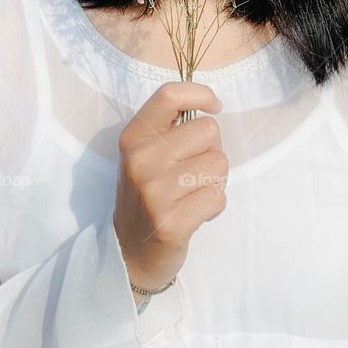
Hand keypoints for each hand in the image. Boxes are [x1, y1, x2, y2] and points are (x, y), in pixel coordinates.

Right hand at [113, 80, 227, 292]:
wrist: (128, 253)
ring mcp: (154, 192)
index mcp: (134, 137)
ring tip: (192, 195)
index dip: (201, 94)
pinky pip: (217, 197)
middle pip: (208, 131)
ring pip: (218, 164)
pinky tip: (195, 214)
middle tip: (193, 173)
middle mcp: (140, 160)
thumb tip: (211, 108)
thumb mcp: (146, 155)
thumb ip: (170, 128)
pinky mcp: (171, 222)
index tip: (214, 107)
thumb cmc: (148, 195)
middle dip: (212, 151)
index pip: (170, 95)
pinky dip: (214, 206)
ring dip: (214, 182)